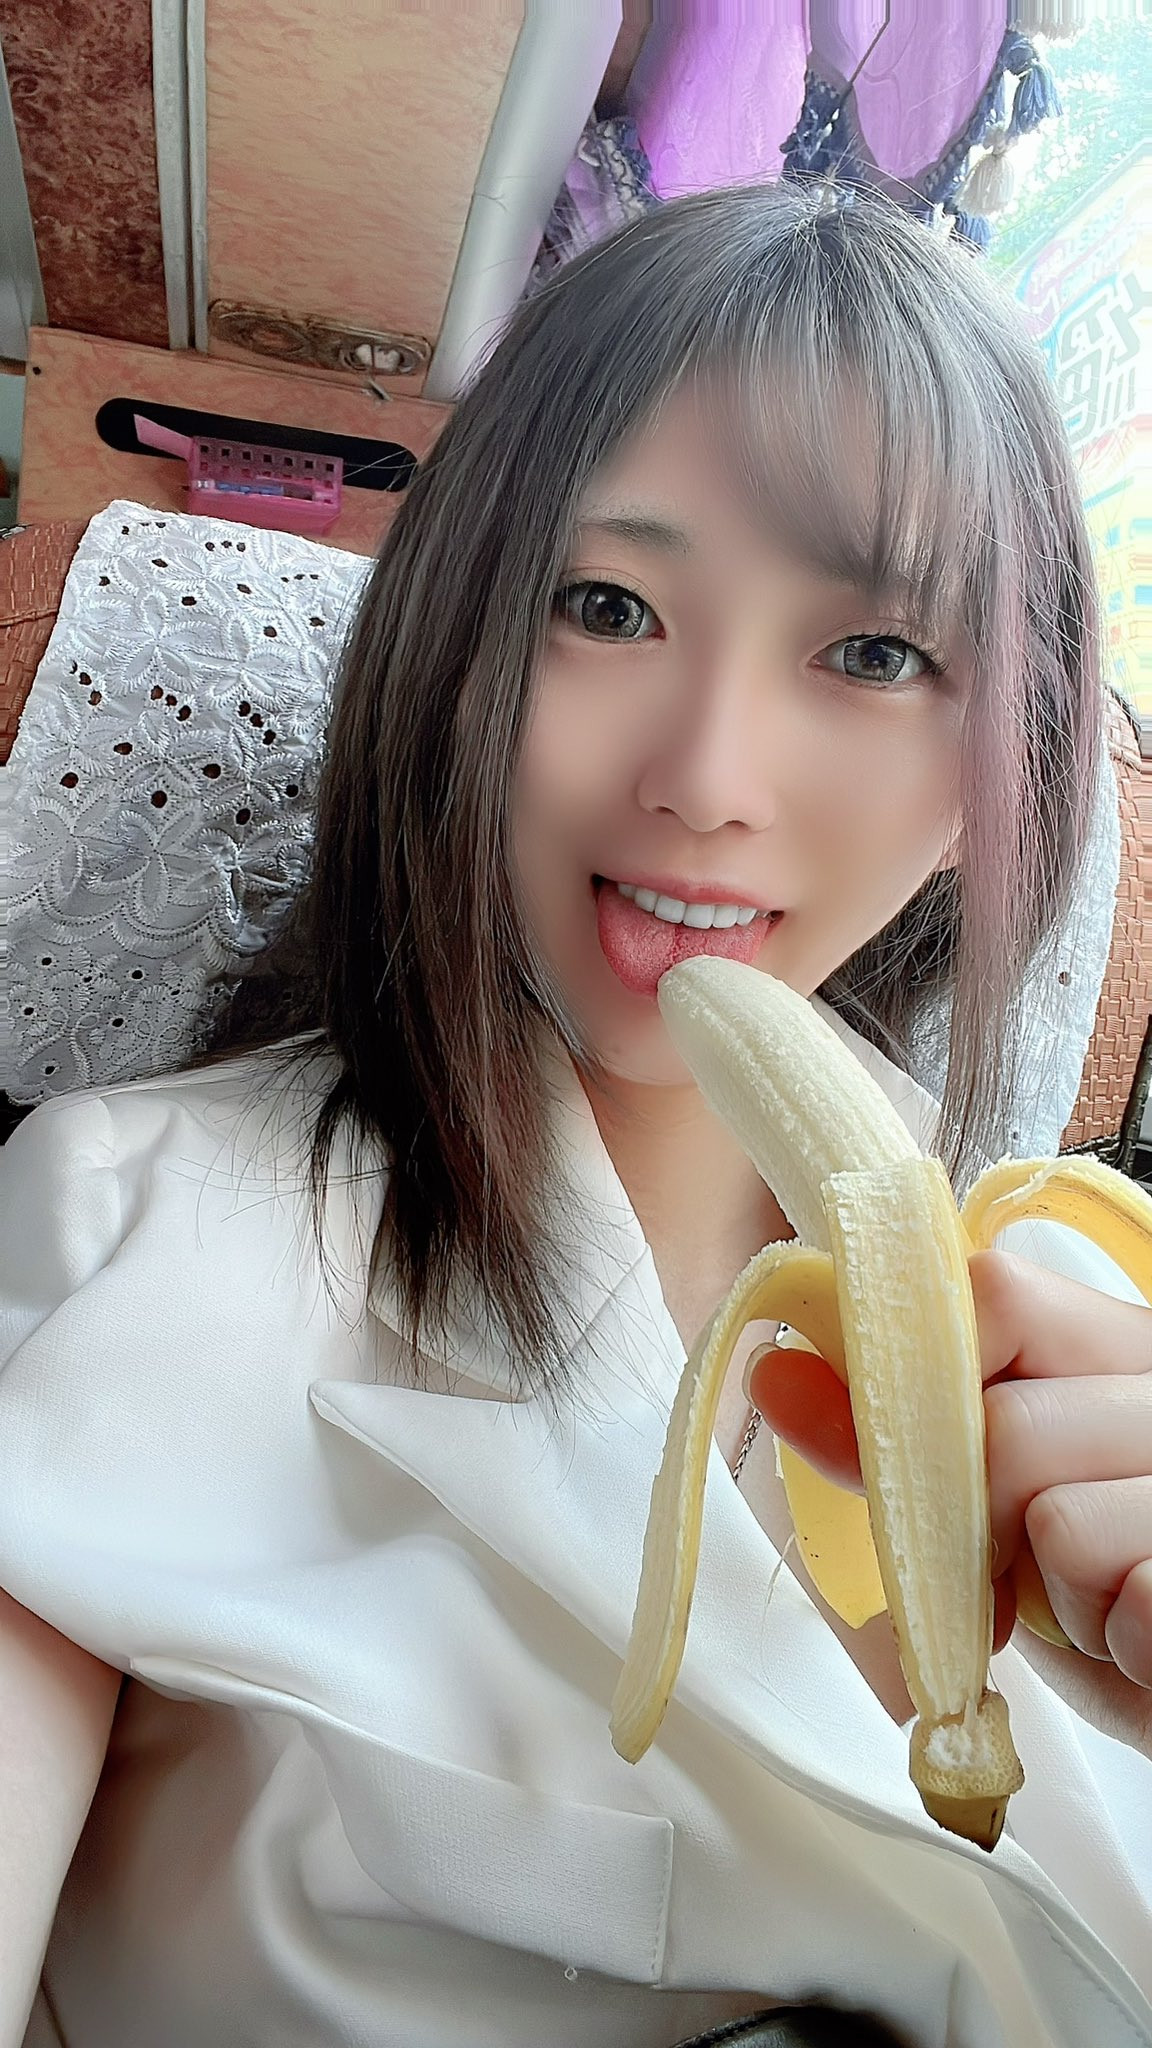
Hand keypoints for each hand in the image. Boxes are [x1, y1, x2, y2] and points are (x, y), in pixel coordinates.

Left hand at [749, 1251, 1151, 1754]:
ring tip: (1092, 1600)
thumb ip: (894, 1438)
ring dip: (1051, 1594)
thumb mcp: (984, 1501)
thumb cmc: (1087, 1587)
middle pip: (1003, 1420)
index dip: (926, 1382)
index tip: (923, 1463)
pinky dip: (1112, 1640)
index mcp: (1116, 1341)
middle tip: (1019, 1565)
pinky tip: (1137, 1635)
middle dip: (979, 1521)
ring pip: (1053, 1517)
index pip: (993, 1293)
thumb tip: (772, 1373)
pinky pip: (1126, 1596)